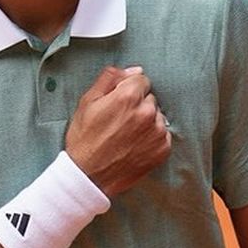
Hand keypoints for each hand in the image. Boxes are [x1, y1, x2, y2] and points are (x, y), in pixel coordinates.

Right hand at [64, 66, 171, 197]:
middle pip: (149, 97)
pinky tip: (135, 145)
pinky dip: (152, 137)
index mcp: (128, 97)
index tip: (118, 103)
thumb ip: (110, 79)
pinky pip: (162, 134)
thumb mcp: (87, 102)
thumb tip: (133, 70)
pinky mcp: (162, 149)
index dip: (128, 89)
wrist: (88, 177)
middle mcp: (147, 112)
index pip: (141, 79)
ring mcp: (157, 132)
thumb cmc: (85, 140)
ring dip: (146, 121)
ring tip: (126, 135)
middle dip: (137, 104)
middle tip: (119, 121)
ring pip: (157, 116)